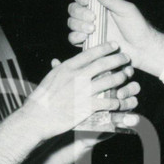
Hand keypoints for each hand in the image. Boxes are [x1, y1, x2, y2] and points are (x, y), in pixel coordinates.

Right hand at [24, 42, 138, 136]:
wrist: (37, 118)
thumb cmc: (42, 99)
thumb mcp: (50, 78)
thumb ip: (58, 69)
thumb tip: (58, 61)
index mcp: (67, 67)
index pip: (90, 53)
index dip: (105, 47)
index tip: (114, 45)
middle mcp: (77, 77)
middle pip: (103, 64)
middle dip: (118, 59)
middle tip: (127, 58)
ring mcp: (83, 92)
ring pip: (109, 81)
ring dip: (121, 78)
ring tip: (126, 76)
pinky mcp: (87, 107)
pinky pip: (107, 102)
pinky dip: (115, 101)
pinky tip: (119, 101)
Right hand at [67, 0, 163, 76]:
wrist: (141, 49)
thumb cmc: (137, 27)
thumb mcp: (126, 10)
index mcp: (100, 4)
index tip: (87, 1)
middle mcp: (93, 15)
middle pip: (73, 9)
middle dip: (80, 12)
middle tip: (93, 18)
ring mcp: (89, 29)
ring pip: (72, 23)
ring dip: (78, 24)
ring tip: (92, 29)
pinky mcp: (89, 42)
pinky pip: (73, 38)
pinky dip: (75, 37)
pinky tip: (85, 37)